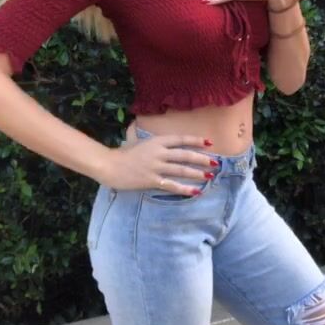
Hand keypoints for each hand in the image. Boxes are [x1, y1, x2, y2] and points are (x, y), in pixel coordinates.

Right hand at [100, 134, 218, 193]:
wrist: (109, 165)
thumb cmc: (122, 153)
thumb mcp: (136, 140)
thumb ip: (146, 138)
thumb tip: (148, 133)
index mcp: (156, 141)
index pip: (180, 140)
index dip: (195, 141)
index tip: (209, 142)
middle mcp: (159, 153)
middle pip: (185, 155)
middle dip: (202, 159)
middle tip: (215, 162)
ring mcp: (156, 167)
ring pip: (181, 170)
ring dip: (197, 173)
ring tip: (209, 176)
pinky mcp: (152, 181)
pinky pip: (172, 185)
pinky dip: (185, 189)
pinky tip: (196, 191)